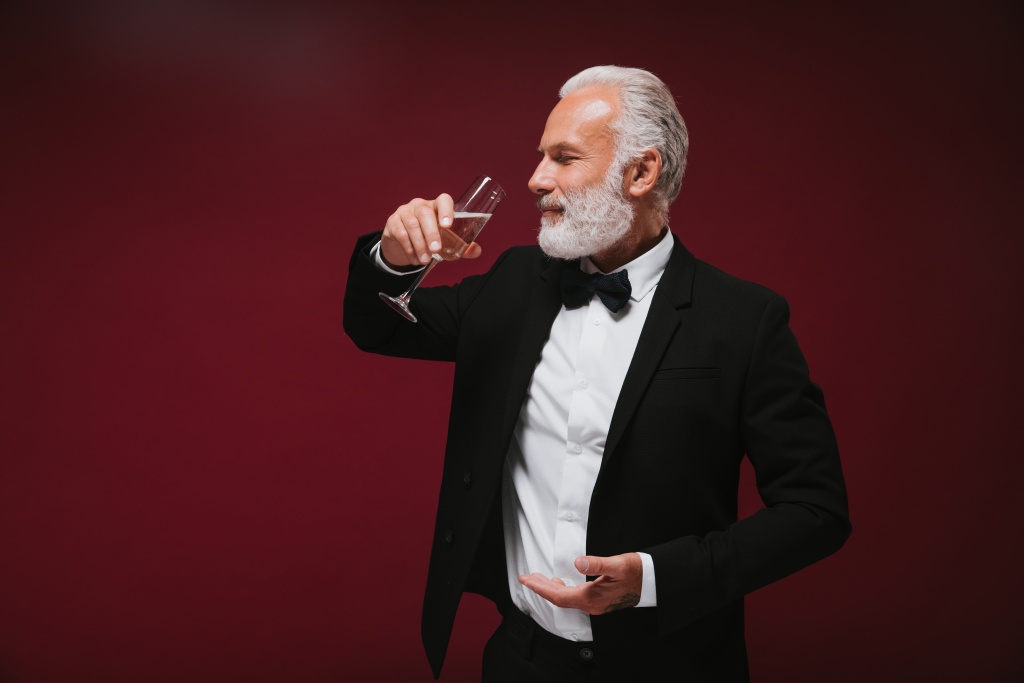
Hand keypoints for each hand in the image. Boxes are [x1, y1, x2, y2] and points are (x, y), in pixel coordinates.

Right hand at [381, 193, 482, 267]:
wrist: (402, 241)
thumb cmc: (428, 237)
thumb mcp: (445, 241)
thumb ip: (461, 246)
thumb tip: (476, 251)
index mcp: (436, 206)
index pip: (443, 200)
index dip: (446, 210)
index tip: (448, 225)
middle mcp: (420, 205)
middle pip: (425, 214)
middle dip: (431, 233)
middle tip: (436, 250)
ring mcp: (405, 211)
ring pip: (412, 225)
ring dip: (419, 244)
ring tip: (425, 260)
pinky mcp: (393, 221)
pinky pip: (400, 233)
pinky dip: (409, 249)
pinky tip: (414, 259)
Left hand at [518, 553, 642, 614]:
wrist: (652, 581)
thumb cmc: (636, 572)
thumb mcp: (617, 564)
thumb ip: (597, 564)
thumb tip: (579, 563)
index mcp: (591, 597)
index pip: (558, 595)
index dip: (540, 588)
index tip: (526, 580)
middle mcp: (591, 605)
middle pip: (559, 598)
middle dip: (541, 587)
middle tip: (526, 578)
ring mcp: (595, 604)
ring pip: (566, 599)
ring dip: (550, 589)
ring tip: (539, 579)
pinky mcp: (599, 600)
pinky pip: (574, 598)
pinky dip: (562, 590)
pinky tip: (561, 582)